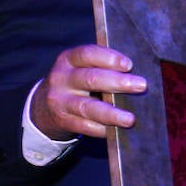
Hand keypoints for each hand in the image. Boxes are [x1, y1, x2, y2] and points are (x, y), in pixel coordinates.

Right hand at [29, 44, 146, 139]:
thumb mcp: (80, 68)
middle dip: (118, 82)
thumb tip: (137, 75)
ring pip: (87, 107)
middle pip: (91, 79)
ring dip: (111, 113)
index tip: (129, 65)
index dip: (109, 58)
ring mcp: (60, 101)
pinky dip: (103, 129)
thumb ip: (102, 67)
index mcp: (68, 59)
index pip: (87, 54)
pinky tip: (117, 131)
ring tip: (130, 119)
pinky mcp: (63, 121)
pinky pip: (85, 126)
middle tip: (141, 85)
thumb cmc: (75, 83)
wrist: (44, 107)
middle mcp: (62, 78)